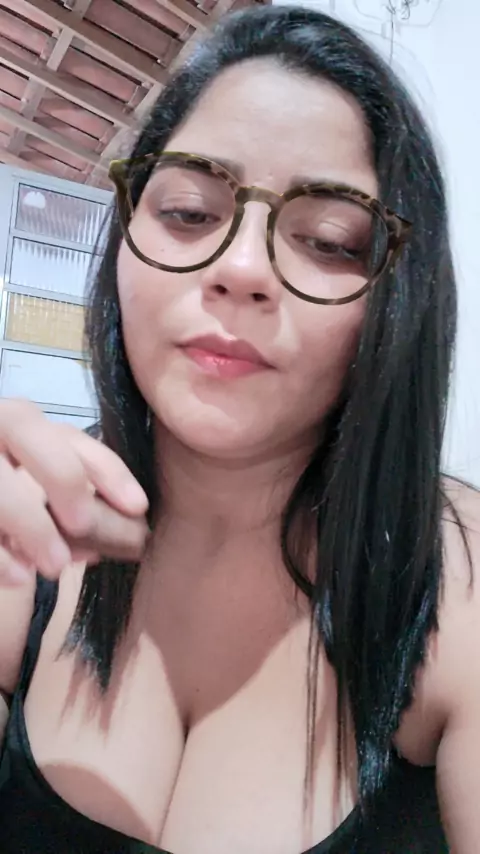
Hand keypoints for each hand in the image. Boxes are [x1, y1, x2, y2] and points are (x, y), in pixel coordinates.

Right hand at [0, 400, 148, 584]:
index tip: (138, 506)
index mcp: (20, 422)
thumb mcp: (35, 487)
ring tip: (53, 566)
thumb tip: (105, 541)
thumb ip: (68, 503)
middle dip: (62, 476)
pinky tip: (18, 577)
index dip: (108, 468)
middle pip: (27, 429)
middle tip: (84, 525)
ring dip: (29, 522)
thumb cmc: (5, 486)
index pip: (70, 436)